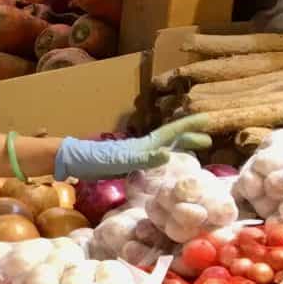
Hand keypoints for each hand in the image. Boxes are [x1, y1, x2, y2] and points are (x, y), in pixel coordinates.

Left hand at [54, 116, 211, 179]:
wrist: (74, 161)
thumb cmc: (94, 159)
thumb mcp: (119, 160)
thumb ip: (143, 159)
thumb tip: (167, 156)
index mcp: (144, 145)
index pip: (172, 132)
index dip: (189, 126)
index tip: (208, 118)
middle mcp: (143, 147)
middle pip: (171, 139)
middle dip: (190, 136)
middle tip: (209, 139)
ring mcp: (136, 154)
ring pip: (164, 148)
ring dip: (180, 147)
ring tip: (194, 150)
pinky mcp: (128, 163)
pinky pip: (153, 159)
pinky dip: (164, 159)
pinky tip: (166, 165)